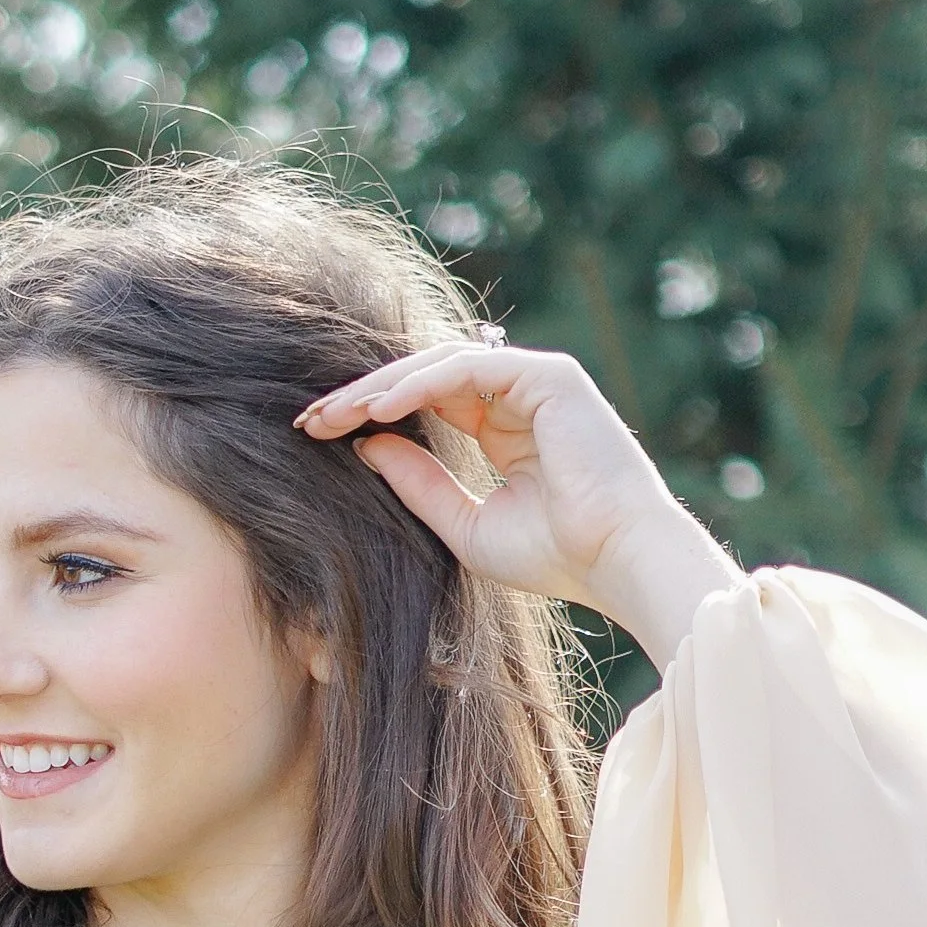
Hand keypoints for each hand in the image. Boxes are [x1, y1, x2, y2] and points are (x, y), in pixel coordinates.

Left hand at [295, 342, 737, 669]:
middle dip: (364, 396)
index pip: (425, 404)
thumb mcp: (465, 525)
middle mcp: (518, 397)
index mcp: (503, 430)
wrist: (617, 562)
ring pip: (441, 364)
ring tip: (333, 414)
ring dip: (382, 386)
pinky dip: (420, 385)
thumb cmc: (555, 557)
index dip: (370, 415)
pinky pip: (469, 369)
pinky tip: (378, 409)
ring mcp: (536, 380)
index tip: (317, 437)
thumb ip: (418, 485)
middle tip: (309, 420)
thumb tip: (364, 446)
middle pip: (425, 378)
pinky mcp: (549, 376)